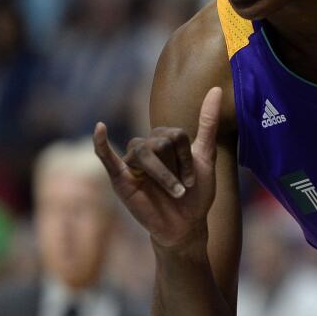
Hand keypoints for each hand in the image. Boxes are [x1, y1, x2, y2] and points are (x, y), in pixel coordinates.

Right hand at [94, 87, 221, 249]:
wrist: (185, 226)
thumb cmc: (196, 194)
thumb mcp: (205, 157)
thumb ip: (208, 122)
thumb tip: (216, 89)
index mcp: (164, 140)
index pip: (174, 134)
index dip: (187, 158)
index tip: (192, 179)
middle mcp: (147, 147)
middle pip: (159, 141)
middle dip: (176, 166)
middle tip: (182, 188)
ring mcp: (132, 162)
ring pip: (143, 151)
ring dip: (163, 174)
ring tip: (175, 192)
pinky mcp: (120, 178)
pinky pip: (106, 156)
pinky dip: (100, 142)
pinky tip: (100, 128)